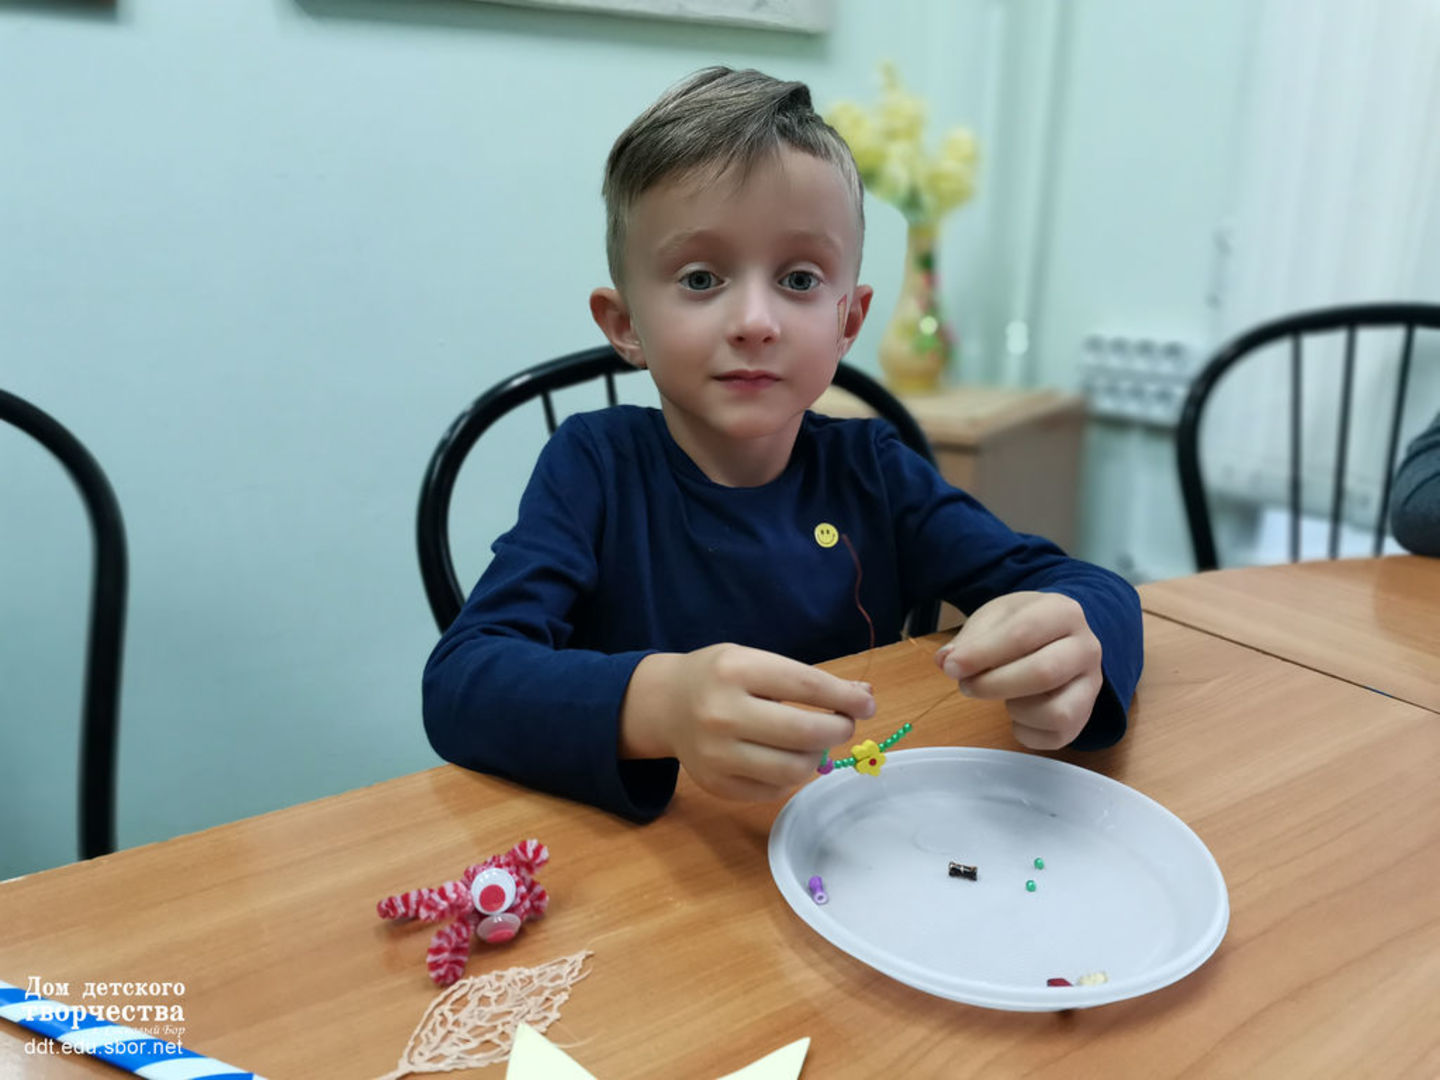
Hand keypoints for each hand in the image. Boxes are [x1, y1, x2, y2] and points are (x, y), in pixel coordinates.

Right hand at [621, 644, 874, 800]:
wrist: (666, 704)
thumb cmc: (720, 677)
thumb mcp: (757, 661)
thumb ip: (807, 679)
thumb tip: (863, 696)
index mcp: (735, 671)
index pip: (806, 686)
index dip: (845, 698)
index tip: (867, 704)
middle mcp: (722, 714)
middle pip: (804, 733)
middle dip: (839, 730)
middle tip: (844, 724)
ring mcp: (716, 754)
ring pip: (793, 770)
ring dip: (818, 757)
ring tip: (815, 742)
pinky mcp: (717, 785)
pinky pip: (774, 791)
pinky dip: (792, 776)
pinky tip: (786, 757)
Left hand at [935, 592, 1102, 749]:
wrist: (1057, 637)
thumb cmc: (1022, 626)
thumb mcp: (995, 618)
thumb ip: (969, 639)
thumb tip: (946, 662)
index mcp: (1063, 613)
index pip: (1023, 633)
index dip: (982, 654)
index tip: (952, 667)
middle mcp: (1087, 648)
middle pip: (1044, 673)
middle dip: (994, 684)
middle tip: (966, 685)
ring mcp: (1091, 686)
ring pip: (1057, 712)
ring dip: (1015, 709)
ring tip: (1001, 694)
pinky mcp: (1084, 717)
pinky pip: (1055, 736)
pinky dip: (1026, 730)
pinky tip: (1015, 711)